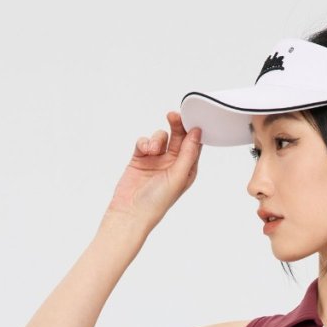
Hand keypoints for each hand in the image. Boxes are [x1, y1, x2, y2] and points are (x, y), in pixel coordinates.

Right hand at [104, 111, 202, 228]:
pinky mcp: (140, 158)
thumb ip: (188, 153)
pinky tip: (144, 151)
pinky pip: (144, 141)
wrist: (130, 211)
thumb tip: (197, 132)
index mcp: (186, 169)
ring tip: (152, 150)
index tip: (190, 117)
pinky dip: (144, 142)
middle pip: (178, 137)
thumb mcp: (178, 176)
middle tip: (173, 116)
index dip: (193, 130)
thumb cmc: (157, 201)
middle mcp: (173, 163)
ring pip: (161, 137)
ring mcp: (156, 160)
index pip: (194, 145)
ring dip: (157, 139)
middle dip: (177, 125)